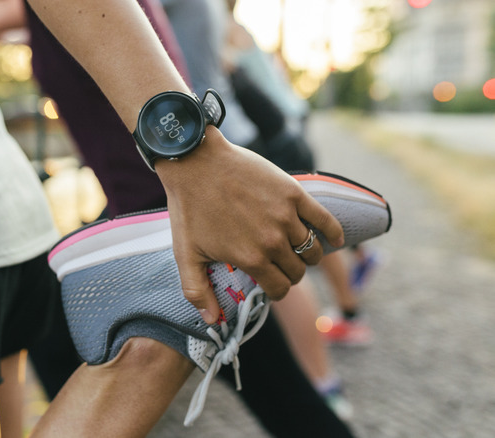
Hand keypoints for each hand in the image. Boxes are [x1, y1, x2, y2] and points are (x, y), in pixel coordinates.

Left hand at [156, 128, 343, 323]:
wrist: (196, 162)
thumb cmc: (188, 208)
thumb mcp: (186, 254)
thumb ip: (197, 291)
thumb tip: (212, 321)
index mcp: (251, 259)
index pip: (279, 288)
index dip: (275, 290)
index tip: (268, 284)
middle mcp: (273, 241)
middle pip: (298, 271)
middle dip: (289, 273)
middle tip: (278, 266)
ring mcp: (286, 217)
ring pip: (312, 250)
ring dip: (307, 255)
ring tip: (295, 251)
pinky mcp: (294, 194)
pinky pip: (325, 221)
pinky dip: (333, 233)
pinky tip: (334, 239)